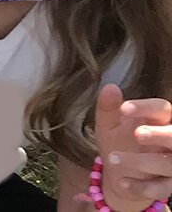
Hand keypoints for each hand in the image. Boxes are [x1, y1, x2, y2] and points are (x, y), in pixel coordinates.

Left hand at [92, 84, 171, 208]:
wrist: (119, 174)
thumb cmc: (119, 142)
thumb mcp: (108, 125)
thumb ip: (108, 108)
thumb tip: (110, 87)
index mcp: (159, 120)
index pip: (162, 108)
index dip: (146, 107)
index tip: (124, 109)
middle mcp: (170, 141)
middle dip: (160, 135)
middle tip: (137, 134)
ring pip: (168, 163)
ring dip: (141, 162)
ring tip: (112, 159)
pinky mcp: (169, 185)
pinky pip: (162, 188)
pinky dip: (142, 187)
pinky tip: (123, 182)